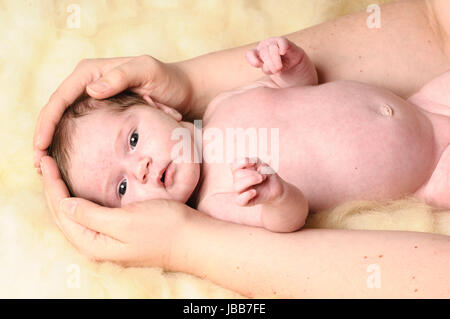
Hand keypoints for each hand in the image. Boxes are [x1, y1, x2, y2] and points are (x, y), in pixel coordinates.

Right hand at [34, 55, 191, 173]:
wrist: (185, 92)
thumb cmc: (169, 81)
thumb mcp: (148, 72)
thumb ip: (121, 77)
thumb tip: (91, 90)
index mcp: (91, 72)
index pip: (60, 98)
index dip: (46, 123)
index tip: (40, 146)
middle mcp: (87, 84)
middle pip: (55, 112)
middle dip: (43, 137)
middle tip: (37, 165)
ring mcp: (94, 100)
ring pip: (64, 123)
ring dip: (53, 144)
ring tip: (46, 169)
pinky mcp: (103, 114)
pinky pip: (80, 129)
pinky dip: (71, 145)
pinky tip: (69, 164)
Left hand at [40, 155, 187, 267]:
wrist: (193, 240)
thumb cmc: (164, 228)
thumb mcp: (124, 221)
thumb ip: (91, 215)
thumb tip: (64, 205)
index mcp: (94, 243)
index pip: (61, 210)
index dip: (51, 184)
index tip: (46, 160)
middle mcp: (97, 244)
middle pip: (64, 214)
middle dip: (52, 187)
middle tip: (45, 162)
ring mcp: (108, 240)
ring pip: (75, 215)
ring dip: (63, 193)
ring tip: (56, 174)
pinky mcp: (119, 234)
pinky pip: (89, 215)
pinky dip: (80, 199)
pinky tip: (80, 190)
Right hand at [230, 157, 283, 205]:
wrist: (277, 189)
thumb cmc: (268, 176)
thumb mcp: (265, 166)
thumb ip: (257, 163)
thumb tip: (254, 166)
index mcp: (240, 171)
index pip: (233, 166)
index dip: (241, 163)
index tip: (254, 163)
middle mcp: (238, 181)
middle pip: (237, 175)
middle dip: (251, 173)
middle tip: (262, 176)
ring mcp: (240, 192)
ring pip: (236, 187)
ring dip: (250, 180)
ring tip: (261, 179)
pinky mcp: (245, 202)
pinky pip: (239, 201)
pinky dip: (246, 195)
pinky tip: (254, 192)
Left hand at [245, 37, 303, 74]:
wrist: (291, 65)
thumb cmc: (277, 68)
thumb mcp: (270, 71)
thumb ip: (267, 68)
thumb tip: (268, 65)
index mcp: (256, 54)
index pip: (250, 54)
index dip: (252, 59)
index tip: (258, 65)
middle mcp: (263, 46)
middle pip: (263, 52)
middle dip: (269, 63)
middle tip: (276, 71)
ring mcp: (272, 42)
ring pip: (272, 48)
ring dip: (275, 58)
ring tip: (279, 68)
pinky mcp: (282, 40)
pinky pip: (281, 41)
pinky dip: (281, 46)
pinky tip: (283, 52)